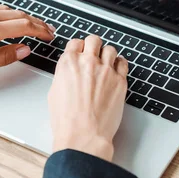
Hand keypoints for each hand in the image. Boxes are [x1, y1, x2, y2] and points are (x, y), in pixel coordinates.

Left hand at [0, 5, 54, 85]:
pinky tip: (2, 21)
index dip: (40, 30)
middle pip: (17, 14)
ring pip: (3, 9)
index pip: (24, 26)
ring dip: (19, 16)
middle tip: (46, 30)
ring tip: (29, 25)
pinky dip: (2, 14)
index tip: (49, 35)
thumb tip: (23, 50)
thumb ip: (4, 56)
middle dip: (35, 22)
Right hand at [48, 35, 128, 160]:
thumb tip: (69, 74)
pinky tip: (117, 69)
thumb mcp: (54, 93)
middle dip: (93, 46)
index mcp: (68, 63)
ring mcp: (105, 71)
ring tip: (106, 63)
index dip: (79, 48)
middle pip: (94, 40)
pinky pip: (123, 63)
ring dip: (107, 55)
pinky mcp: (120, 81)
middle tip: (94, 54)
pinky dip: (120, 64)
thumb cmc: (67, 121)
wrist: (83, 135)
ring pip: (110, 49)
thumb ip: (64, 76)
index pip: (76, 42)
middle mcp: (88, 63)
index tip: (81, 52)